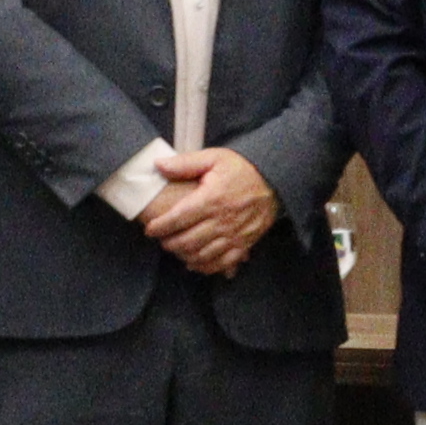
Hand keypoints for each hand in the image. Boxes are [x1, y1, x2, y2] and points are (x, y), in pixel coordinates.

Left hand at [136, 145, 282, 276]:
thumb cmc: (242, 169)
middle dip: (169, 243)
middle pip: (187, 240)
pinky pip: (222, 262)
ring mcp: (235, 235)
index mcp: (212, 199)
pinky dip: (206, 266)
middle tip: (162, 240)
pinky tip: (195, 263)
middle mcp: (222, 220)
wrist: (275, 180)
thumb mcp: (214, 158)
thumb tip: (158, 165)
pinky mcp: (245, 244)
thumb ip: (185, 163)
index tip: (150, 229)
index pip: (178, 218)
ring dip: (185, 255)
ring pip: (202, 254)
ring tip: (176, 250)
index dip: (160, 226)